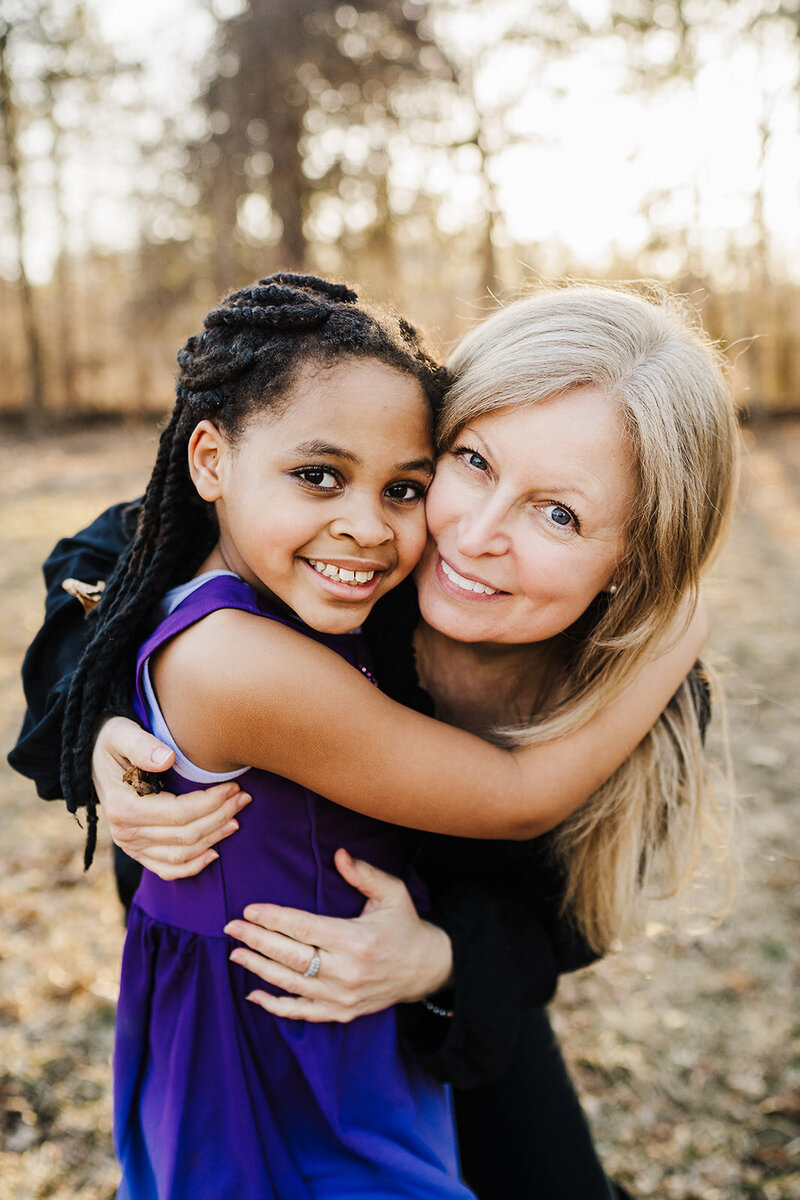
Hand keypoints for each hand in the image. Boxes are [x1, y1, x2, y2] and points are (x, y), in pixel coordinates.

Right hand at [92, 715, 251, 878]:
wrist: (91, 755)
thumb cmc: (112, 740)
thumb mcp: (121, 733)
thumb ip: (142, 744)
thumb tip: (166, 758)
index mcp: (123, 807)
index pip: (179, 813)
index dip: (211, 803)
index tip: (234, 787)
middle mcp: (125, 832)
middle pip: (185, 835)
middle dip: (220, 817)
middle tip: (244, 798)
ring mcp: (130, 846)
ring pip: (181, 855)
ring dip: (213, 839)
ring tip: (237, 819)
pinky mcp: (136, 851)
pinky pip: (166, 869)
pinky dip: (192, 866)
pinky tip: (215, 854)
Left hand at [224, 848, 453, 1022]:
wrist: (427, 969)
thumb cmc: (405, 925)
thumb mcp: (393, 893)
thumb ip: (364, 874)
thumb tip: (339, 854)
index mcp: (356, 939)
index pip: (304, 928)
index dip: (273, 919)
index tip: (249, 910)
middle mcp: (347, 971)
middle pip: (290, 956)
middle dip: (257, 941)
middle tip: (231, 928)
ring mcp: (342, 997)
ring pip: (290, 984)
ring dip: (259, 969)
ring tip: (236, 953)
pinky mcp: (341, 1013)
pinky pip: (301, 1013)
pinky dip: (275, 1006)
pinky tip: (254, 994)